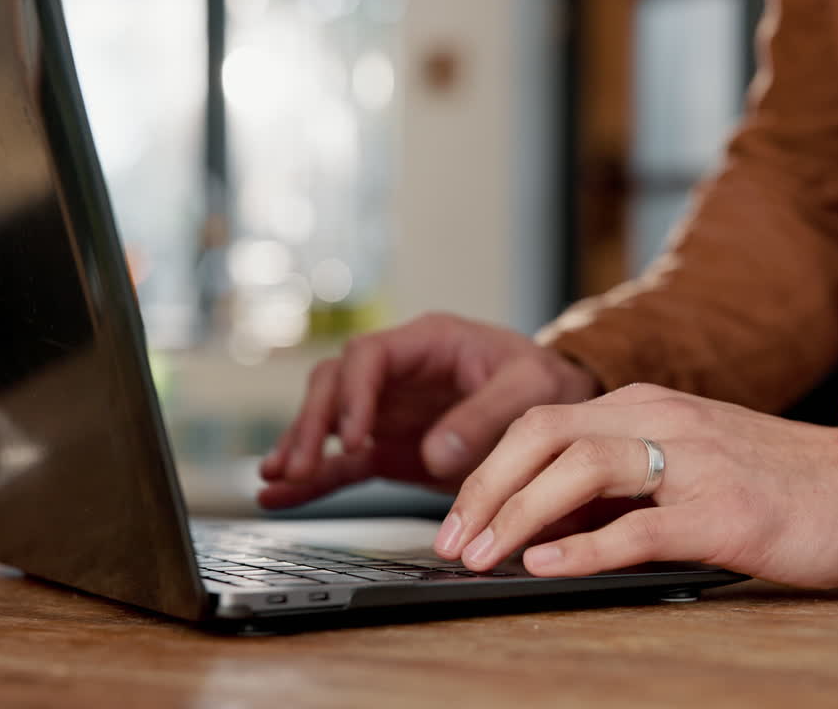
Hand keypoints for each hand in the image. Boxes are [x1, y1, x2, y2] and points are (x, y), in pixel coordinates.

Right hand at [258, 314, 600, 509]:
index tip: (353, 435)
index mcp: (429, 342)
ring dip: (301, 446)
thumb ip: (486, 416)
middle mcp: (399, 372)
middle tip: (298, 464)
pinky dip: (312, 478)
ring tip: (278, 479)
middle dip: (311, 423)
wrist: (559, 410)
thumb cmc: (548, 384)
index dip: (354, 393)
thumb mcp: (531, 391)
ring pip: (327, 420)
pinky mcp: (390, 447)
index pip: (369, 355)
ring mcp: (390, 410)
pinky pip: (341, 461)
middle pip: (335, 385)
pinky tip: (279, 495)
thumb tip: (436, 452)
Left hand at [433, 383, 837, 588]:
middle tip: (450, 541)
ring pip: (578, 471)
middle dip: (482, 491)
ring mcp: (692, 461)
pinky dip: (582, 546)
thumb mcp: (685, 461)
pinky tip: (546, 565)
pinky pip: (637, 524)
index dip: (485, 472)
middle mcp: (660, 420)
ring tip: (482, 555)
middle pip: (541, 436)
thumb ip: (618, 481)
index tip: (455, 518)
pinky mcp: (723, 510)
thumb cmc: (773, 482)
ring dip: (516, 515)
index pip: (538, 425)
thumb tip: (543, 520)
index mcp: (645, 407)